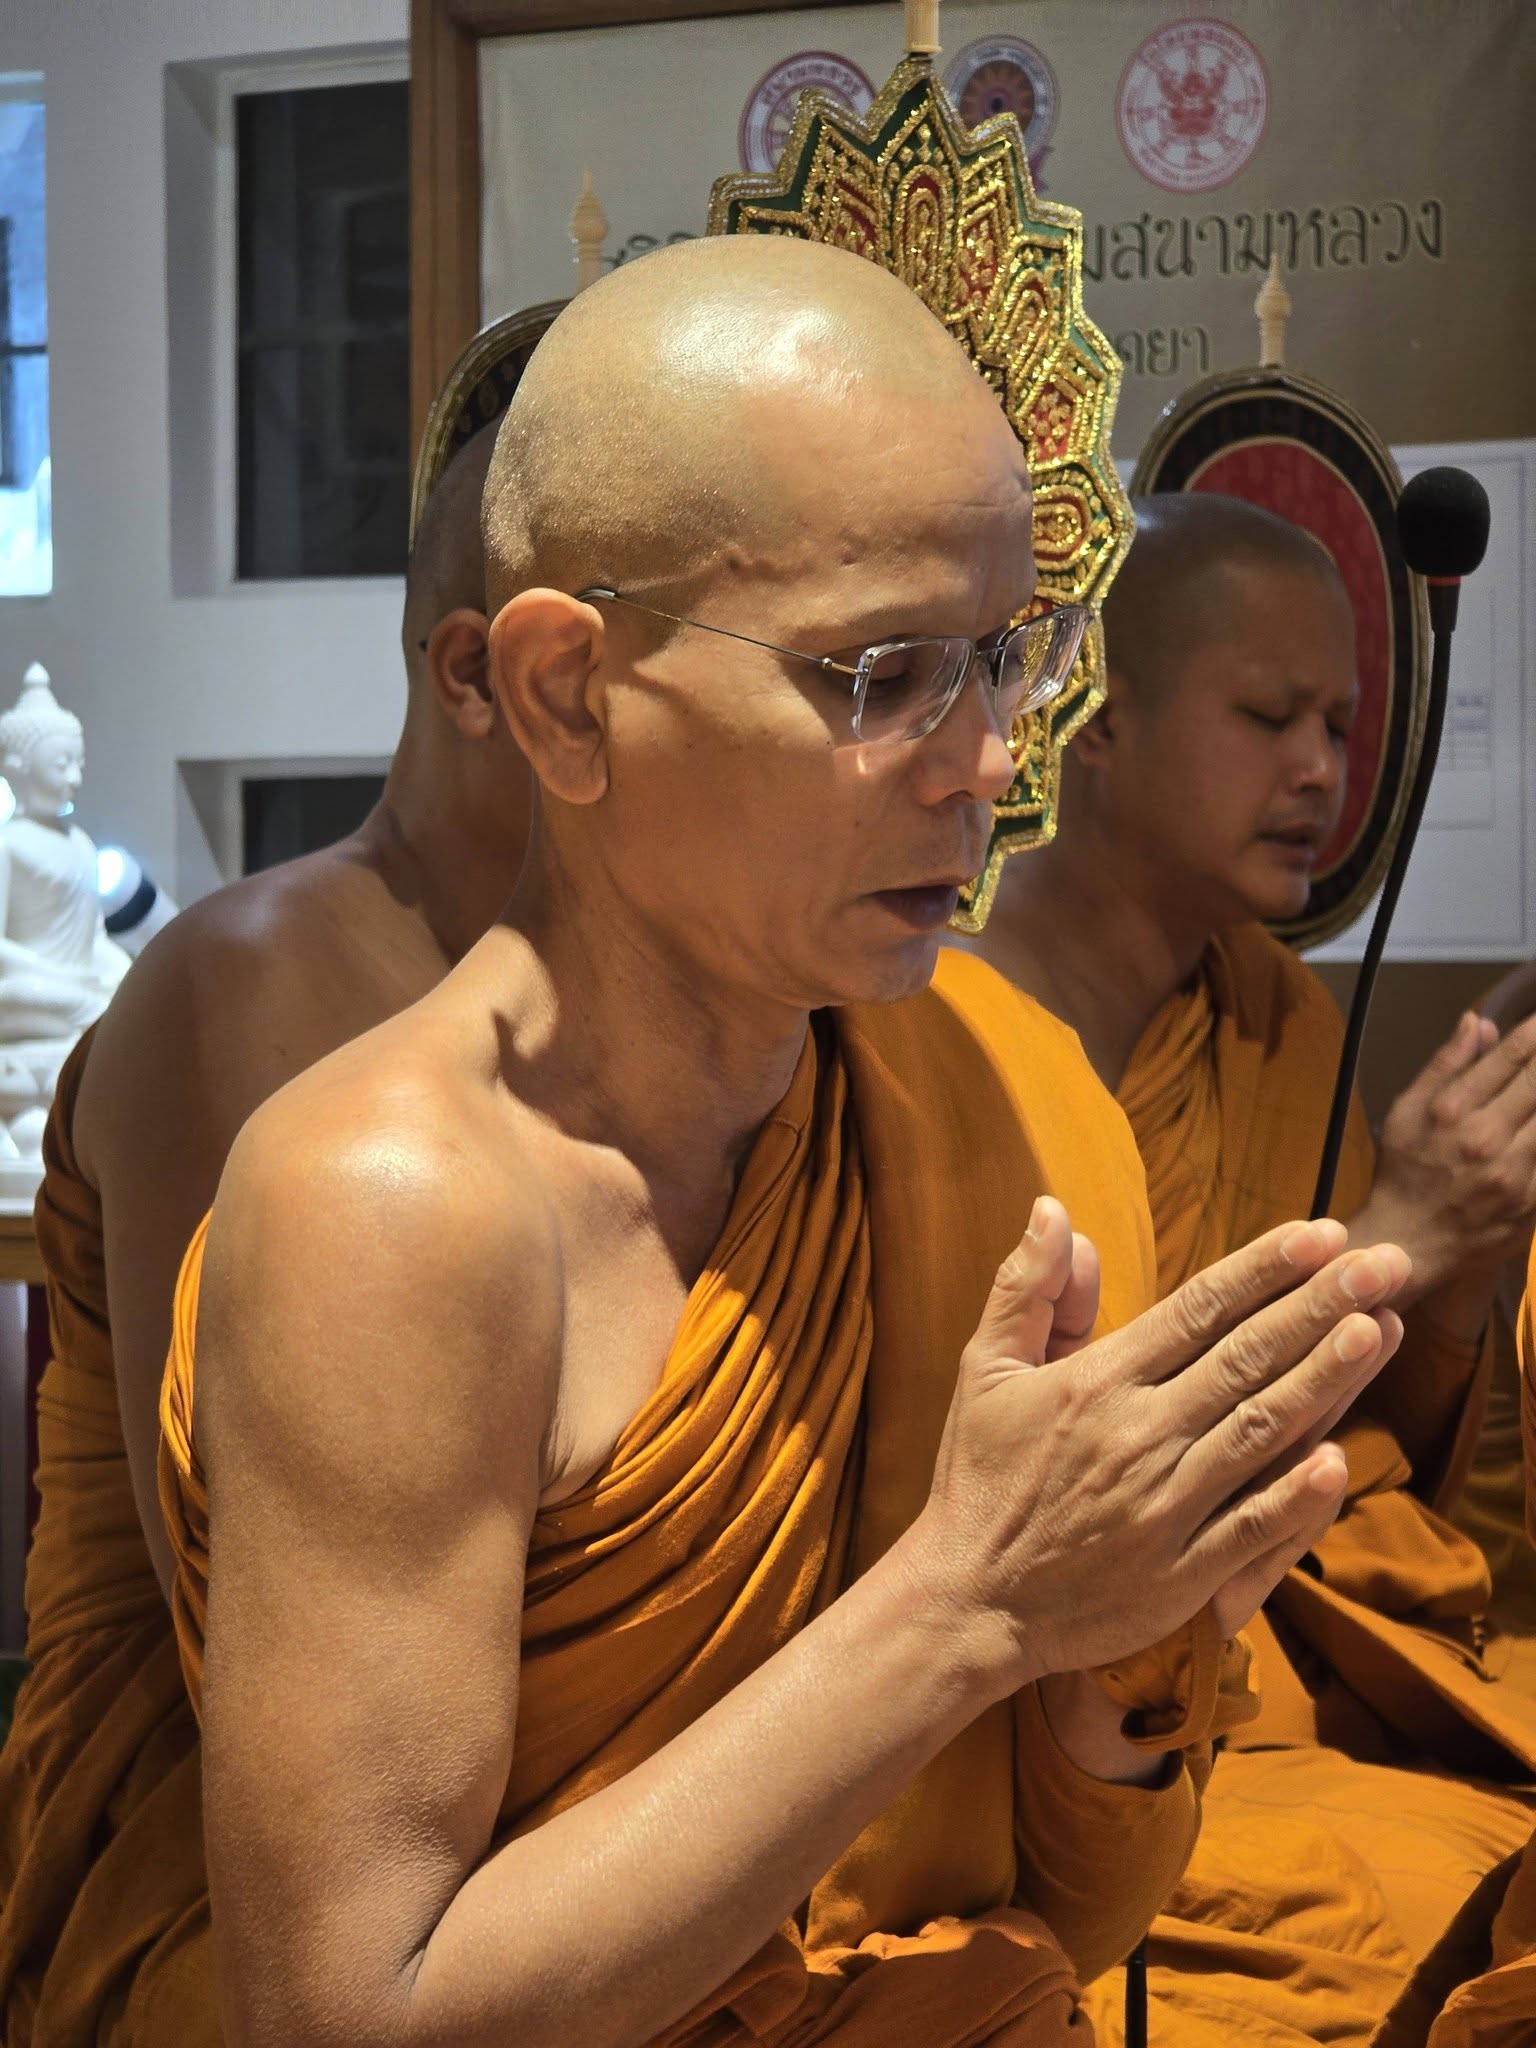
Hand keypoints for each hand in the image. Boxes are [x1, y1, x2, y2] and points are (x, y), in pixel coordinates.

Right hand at [917, 1201, 1407, 1689]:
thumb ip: (1028, 1289)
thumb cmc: (980, 1479)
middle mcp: (1138, 1437)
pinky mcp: (1180, 1576)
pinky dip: (1295, 1499)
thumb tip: (1056, 1210)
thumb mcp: (984, 1370)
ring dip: (1326, 1380)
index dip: (1264, 1269)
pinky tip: (1339, 1460)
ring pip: (1260, 1432)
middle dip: (1319, 1305)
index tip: (1321, 1233)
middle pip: (1245, 1359)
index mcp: (1097, 1382)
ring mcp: (1164, 1509)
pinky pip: (1250, 1530)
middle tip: (1385, 1262)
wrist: (968, 1601)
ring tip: (1378, 1329)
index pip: (1198, 1310)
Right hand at [1352, 1010, 1535, 1305]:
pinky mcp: (1532, 1200)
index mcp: (1452, 1111)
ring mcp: (1514, 1172)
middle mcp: (1485, 1138)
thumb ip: (1447, 1064)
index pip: (1510, 1058)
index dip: (1534, 1034)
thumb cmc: (1405, 1172)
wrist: (1409, 1242)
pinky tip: (1533, 1128)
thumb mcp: (1407, 1110)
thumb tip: (1477, 1022)